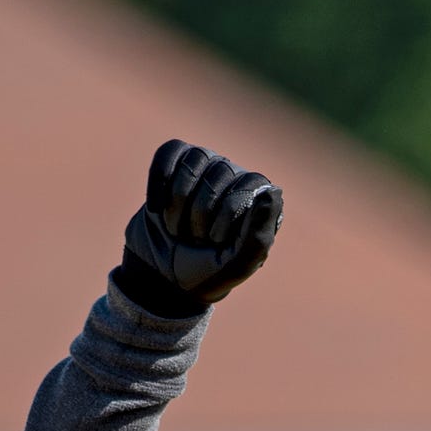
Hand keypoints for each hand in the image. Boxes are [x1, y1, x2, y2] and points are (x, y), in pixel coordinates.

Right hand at [116, 138, 282, 317]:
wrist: (163, 278)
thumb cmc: (206, 272)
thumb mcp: (236, 265)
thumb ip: (257, 235)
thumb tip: (274, 191)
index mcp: (258, 202)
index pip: (248, 186)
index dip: (225, 216)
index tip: (216, 243)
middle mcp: (235, 179)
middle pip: (220, 172)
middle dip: (200, 213)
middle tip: (196, 238)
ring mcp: (206, 168)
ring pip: (195, 159)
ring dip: (178, 202)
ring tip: (178, 227)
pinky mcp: (176, 165)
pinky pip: (169, 152)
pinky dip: (159, 181)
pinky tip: (157, 208)